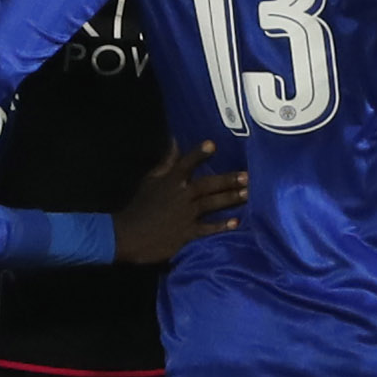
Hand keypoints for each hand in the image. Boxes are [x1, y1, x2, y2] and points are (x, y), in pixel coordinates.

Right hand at [113, 141, 246, 263]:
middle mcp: (180, 195)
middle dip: (228, 180)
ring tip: (247, 194)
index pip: (185, 163)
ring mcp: (184, 214)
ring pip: (212, 204)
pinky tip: (236, 222)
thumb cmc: (141, 205)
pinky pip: (208, 228)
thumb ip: (166, 162)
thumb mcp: (151, 180)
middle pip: (207, 185)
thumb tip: (175, 141)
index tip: (213, 144)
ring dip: (230, 198)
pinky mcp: (186, 233)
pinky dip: (221, 225)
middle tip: (247, 176)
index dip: (198, 154)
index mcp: (170, 181)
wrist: (128, 235)